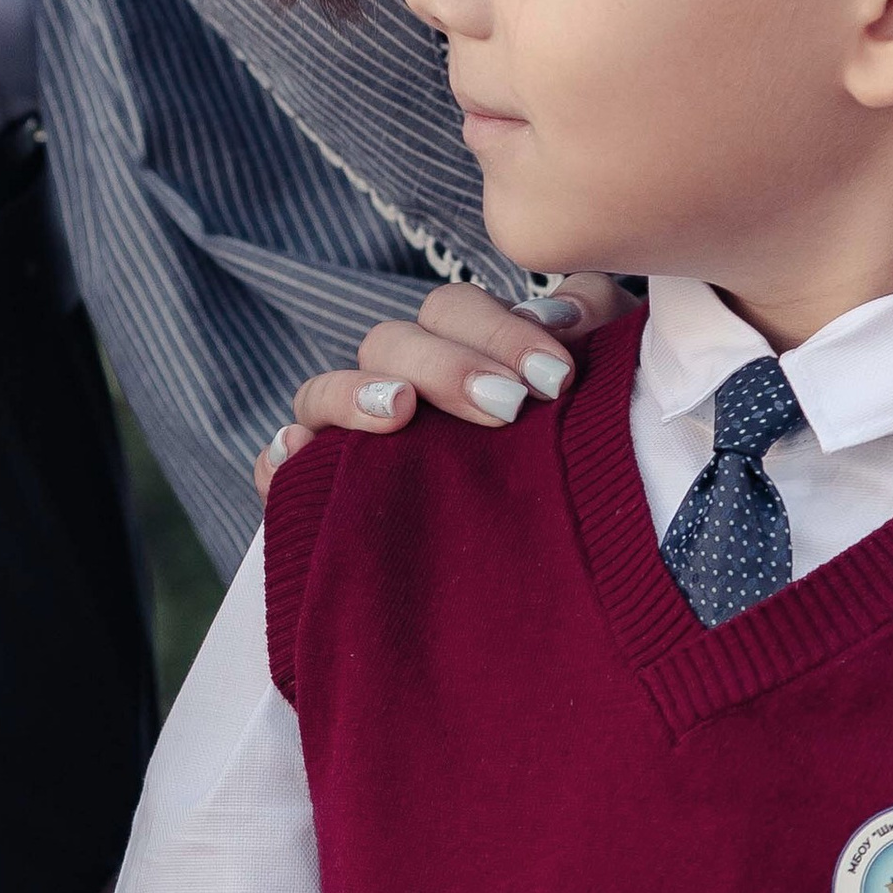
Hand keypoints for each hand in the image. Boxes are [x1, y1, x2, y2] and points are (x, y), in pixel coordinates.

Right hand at [256, 279, 628, 499]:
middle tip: (507, 404)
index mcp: (461, 352)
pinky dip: (282, 456)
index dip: (498, 331)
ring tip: (401, 412)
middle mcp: (403, 387)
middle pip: (391, 343)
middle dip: (448, 365)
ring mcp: (356, 441)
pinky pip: (280, 467)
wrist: (576, 583)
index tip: (555, 376)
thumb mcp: (612, 384)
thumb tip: (562, 308)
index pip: (452, 311)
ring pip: (323, 391)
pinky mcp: (323, 498)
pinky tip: (299, 454)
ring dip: (357, 393)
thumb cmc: (592, 460)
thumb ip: (598, 321)